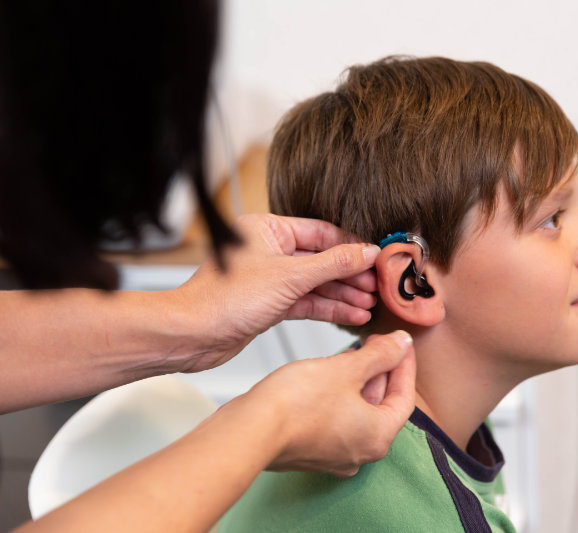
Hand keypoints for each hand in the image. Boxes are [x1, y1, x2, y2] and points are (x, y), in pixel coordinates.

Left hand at [175, 214, 380, 371]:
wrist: (192, 335)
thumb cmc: (225, 299)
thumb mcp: (290, 277)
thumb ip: (333, 264)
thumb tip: (367, 251)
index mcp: (269, 230)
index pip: (322, 232)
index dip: (352, 246)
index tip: (378, 258)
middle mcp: (269, 251)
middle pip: (322, 259)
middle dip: (351, 274)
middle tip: (378, 285)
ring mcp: (270, 279)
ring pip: (316, 283)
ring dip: (343, 294)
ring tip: (369, 304)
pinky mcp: (270, 304)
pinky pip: (307, 302)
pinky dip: (329, 308)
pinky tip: (352, 315)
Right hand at [233, 331, 415, 476]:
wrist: (249, 430)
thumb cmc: (295, 404)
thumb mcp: (347, 368)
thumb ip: (380, 355)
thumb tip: (402, 344)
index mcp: (378, 436)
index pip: (404, 396)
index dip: (404, 364)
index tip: (400, 343)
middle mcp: (360, 453)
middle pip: (382, 404)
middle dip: (380, 370)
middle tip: (375, 342)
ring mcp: (335, 455)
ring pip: (358, 411)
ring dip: (359, 381)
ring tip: (352, 353)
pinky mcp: (312, 451)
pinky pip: (337, 419)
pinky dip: (340, 395)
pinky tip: (330, 374)